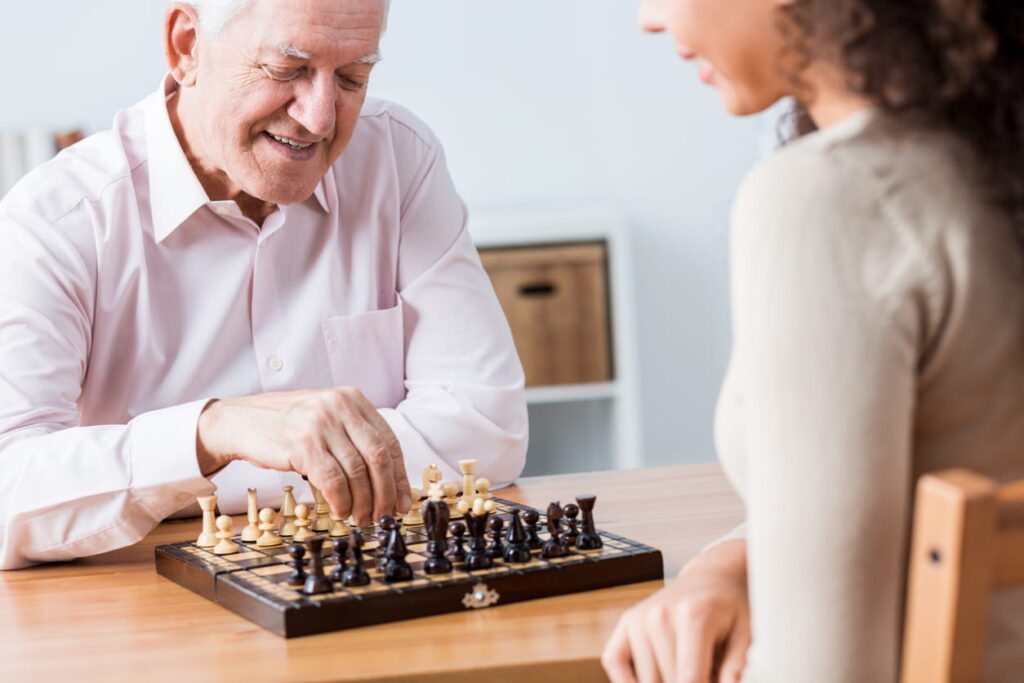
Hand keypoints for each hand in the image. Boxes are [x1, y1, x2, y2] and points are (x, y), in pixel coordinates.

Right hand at [195, 387, 410, 525]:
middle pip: (378, 458)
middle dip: (386, 493)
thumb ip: (355, 440)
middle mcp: (340, 406)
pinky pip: (333, 481)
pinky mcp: (303, 444)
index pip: (388, 442)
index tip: (403, 500)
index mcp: (353, 399)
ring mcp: (321, 424)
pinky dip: (341, 502)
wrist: (240, 421)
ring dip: (363, 502)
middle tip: (385, 515)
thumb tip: (389, 482)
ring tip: (361, 518)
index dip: (399, 476)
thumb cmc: (287, 426)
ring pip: (357, 472)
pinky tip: (341, 511)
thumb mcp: (327, 420)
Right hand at [602, 539, 749, 682]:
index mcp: (694, 616)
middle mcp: (660, 615)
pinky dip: (627, 680)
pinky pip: (613, 662)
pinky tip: (652, 678)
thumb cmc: (729, 608)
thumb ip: (737, 665)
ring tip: (687, 670)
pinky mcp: (626, 621)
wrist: (709, 579)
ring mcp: (639, 617)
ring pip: (645, 679)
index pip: (689, 678)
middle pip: (669, 682)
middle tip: (707, 673)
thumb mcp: (747, 633)